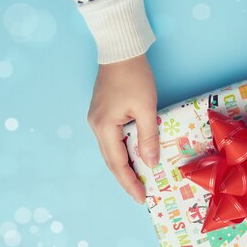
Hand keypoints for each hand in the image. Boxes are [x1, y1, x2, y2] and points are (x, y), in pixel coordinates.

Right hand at [87, 54, 158, 203]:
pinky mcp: (102, 113)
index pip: (118, 163)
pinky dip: (123, 152)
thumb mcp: (146, 108)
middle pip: (111, 160)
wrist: (120, 50)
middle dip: (126, 179)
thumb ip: (148, 137)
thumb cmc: (134, 76)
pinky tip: (135, 157)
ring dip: (124, 166)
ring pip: (111, 151)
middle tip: (141, 194)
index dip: (130, 182)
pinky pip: (112, 140)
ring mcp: (97, 119)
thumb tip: (150, 163)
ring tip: (139, 180)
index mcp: (104, 127)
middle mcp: (96, 126)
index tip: (142, 197)